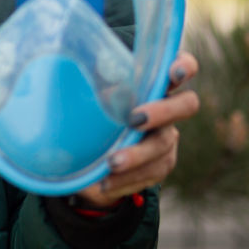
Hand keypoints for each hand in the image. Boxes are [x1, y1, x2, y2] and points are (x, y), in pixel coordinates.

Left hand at [73, 51, 199, 208]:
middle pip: (187, 105)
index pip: (182, 65)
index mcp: (153, 80)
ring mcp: (168, 136)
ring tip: (111, 164)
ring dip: (138, 155)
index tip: (174, 72)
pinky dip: (128, 180)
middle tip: (134, 120)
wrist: (95, 148)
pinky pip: (152, 174)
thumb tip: (62, 71)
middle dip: (162, 111)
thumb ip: (93, 83)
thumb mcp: (92, 92)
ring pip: (164, 146)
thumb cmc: (94, 108)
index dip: (184, 66)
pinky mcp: (162, 163)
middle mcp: (168, 107)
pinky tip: (106, 183)